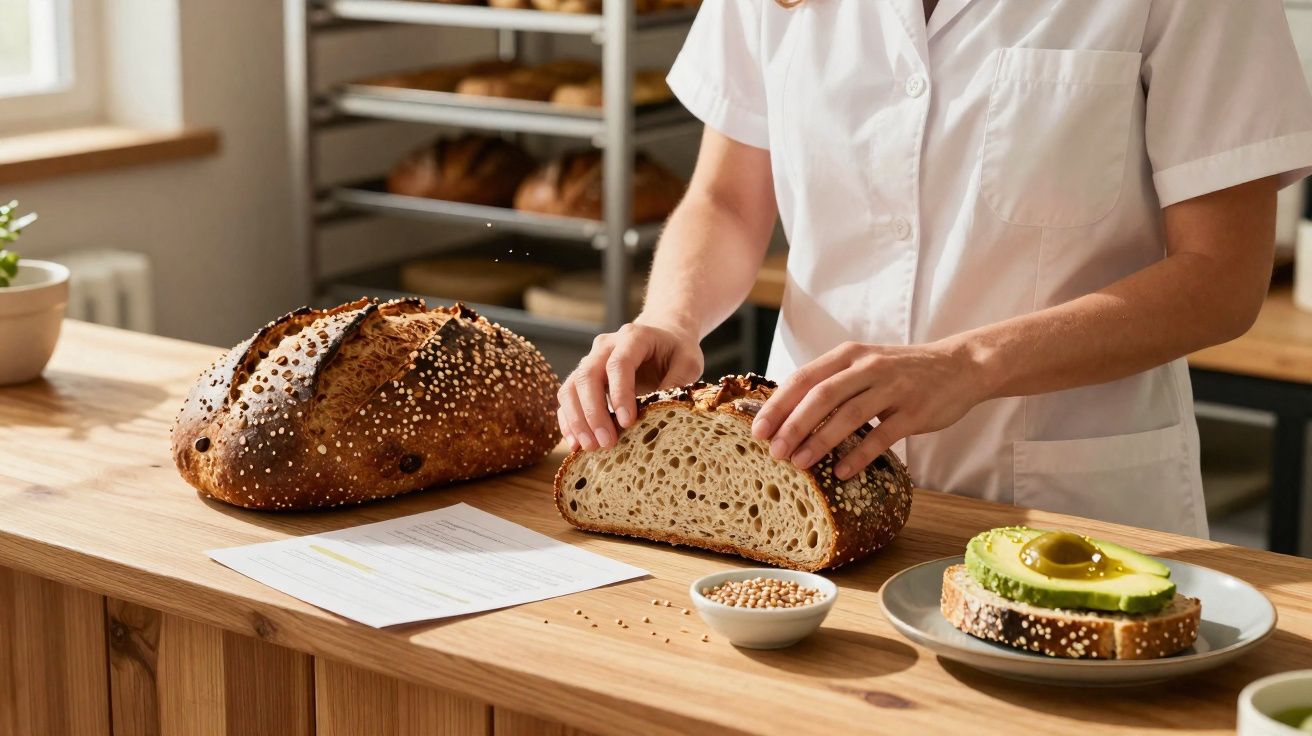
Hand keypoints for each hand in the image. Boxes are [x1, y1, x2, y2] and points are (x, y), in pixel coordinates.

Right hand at [557, 319, 703, 451]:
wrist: (662, 335)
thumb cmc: (676, 350)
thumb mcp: (688, 362)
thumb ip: (678, 383)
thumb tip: (664, 412)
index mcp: (633, 337)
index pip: (619, 364)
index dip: (620, 394)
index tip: (627, 422)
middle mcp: (605, 346)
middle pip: (588, 376)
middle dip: (593, 412)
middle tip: (606, 443)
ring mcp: (590, 360)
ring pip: (571, 387)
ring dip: (577, 419)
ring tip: (590, 447)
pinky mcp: (583, 377)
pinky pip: (567, 397)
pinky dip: (568, 420)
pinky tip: (576, 443)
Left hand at [750, 339, 986, 479]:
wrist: (960, 365)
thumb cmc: (902, 371)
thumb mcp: (864, 365)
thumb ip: (831, 382)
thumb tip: (786, 414)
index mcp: (849, 356)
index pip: (804, 378)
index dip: (778, 404)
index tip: (757, 430)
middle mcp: (868, 367)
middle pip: (821, 396)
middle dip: (793, 425)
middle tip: (774, 451)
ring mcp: (893, 388)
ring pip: (848, 415)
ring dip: (820, 441)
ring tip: (799, 463)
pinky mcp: (915, 411)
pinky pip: (882, 436)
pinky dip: (858, 455)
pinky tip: (841, 472)